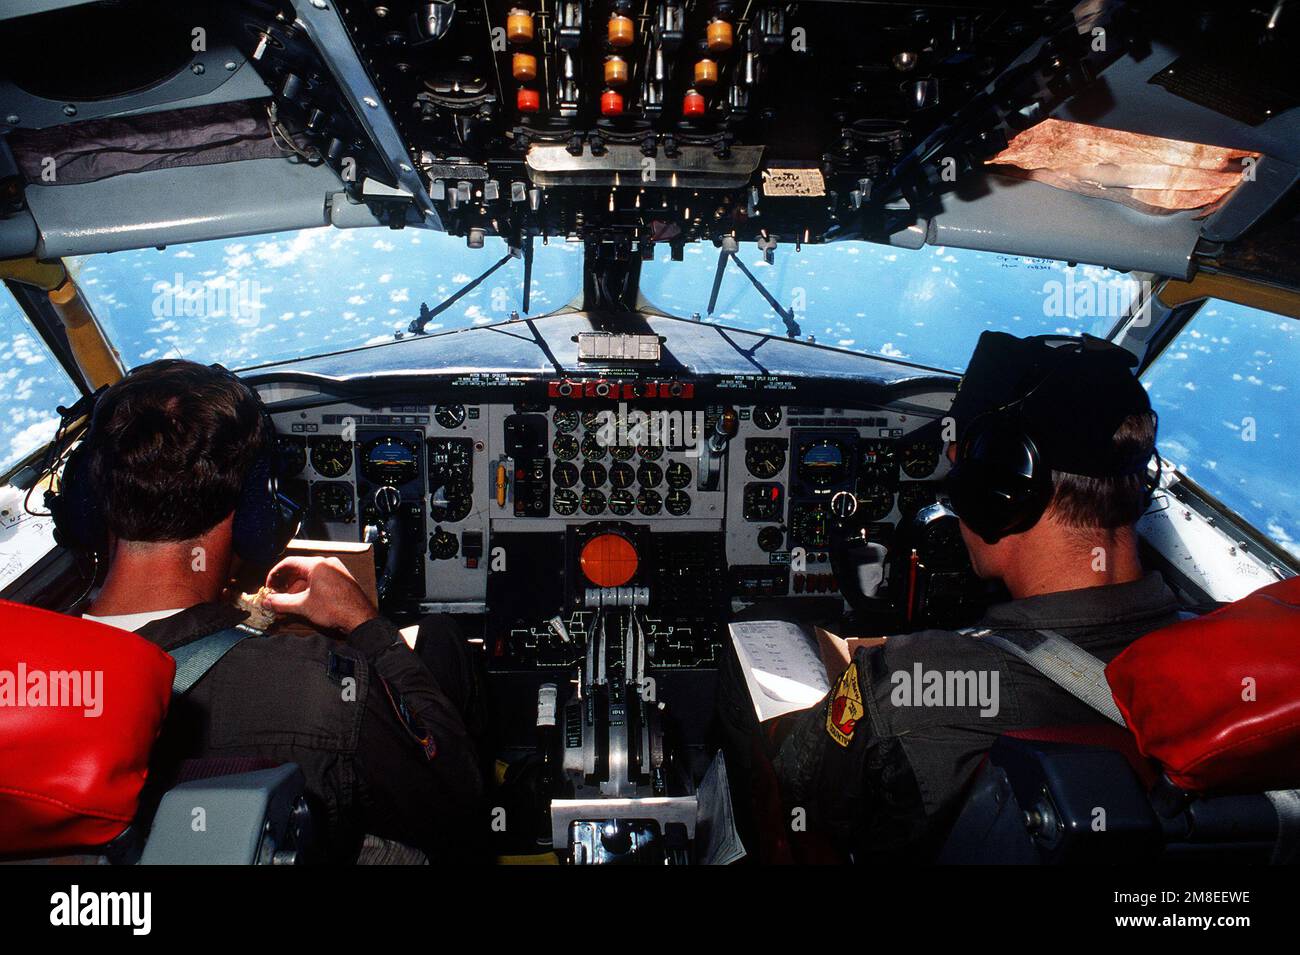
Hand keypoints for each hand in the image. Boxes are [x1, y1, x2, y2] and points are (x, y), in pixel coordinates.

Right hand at [263, 556, 379, 633]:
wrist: (360, 618)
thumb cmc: (334, 609)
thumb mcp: (303, 606)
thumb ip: (281, 602)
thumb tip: (267, 601)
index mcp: (317, 564)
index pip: (289, 563)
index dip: (274, 574)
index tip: (269, 586)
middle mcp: (327, 564)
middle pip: (299, 570)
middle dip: (285, 584)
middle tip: (276, 596)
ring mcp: (336, 571)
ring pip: (309, 577)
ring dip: (296, 589)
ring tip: (287, 603)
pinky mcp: (342, 580)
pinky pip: (320, 581)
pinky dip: (309, 590)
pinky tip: (303, 603)